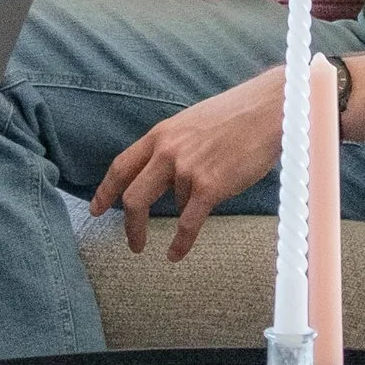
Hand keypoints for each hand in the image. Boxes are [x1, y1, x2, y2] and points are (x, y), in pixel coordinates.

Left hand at [92, 68, 285, 260]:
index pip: (121, 166)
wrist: (268, 110)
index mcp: (161, 134)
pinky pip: (187, 223)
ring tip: (204, 204)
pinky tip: (175, 254)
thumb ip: (174, 146)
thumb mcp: (191, 123)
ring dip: (186, 211)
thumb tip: (164, 175)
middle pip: (132, 196)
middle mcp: (167, 151)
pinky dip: (180, 243)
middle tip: (132, 242)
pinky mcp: (209, 186)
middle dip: (129, 224)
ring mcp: (187, 169)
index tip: (96, 209)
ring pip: (173, 206)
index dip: (105, 191)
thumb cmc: (236, 116)